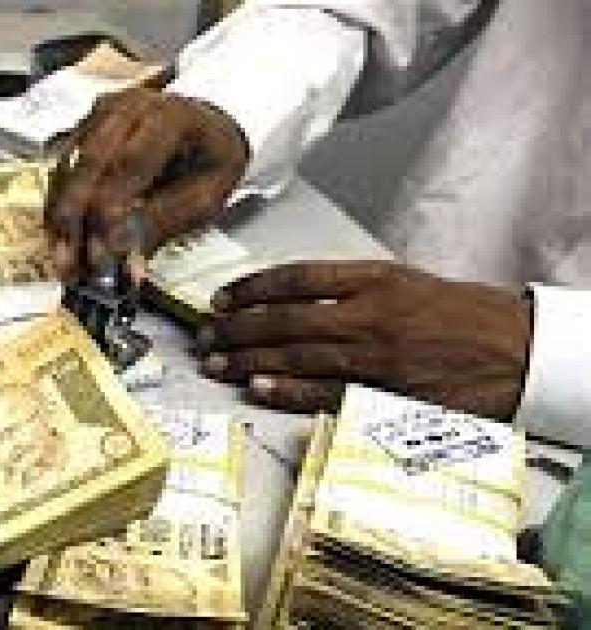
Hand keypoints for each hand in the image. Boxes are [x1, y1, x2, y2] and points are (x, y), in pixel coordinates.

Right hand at [44, 88, 248, 280]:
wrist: (208, 126)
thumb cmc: (210, 161)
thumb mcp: (206, 196)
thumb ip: (164, 221)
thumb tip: (125, 258)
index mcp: (170, 117)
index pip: (131, 163)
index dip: (112, 212)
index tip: (104, 255)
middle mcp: (130, 106)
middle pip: (91, 160)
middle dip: (78, 218)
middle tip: (70, 264)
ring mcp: (102, 113)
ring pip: (69, 165)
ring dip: (61, 217)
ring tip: (61, 259)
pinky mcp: (85, 127)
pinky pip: (63, 168)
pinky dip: (58, 207)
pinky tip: (58, 239)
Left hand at [197, 261, 531, 418]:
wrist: (511, 348)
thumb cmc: (456, 314)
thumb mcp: (402, 281)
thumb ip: (347, 286)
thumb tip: (285, 296)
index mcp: (372, 278)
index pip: (295, 277)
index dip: (250, 288)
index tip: (221, 299)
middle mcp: (368, 312)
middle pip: (285, 317)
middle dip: (237, 327)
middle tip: (205, 336)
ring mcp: (374, 354)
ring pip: (296, 353)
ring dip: (248, 358)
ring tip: (215, 363)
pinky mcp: (383, 391)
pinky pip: (324, 391)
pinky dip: (287, 389)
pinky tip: (257, 386)